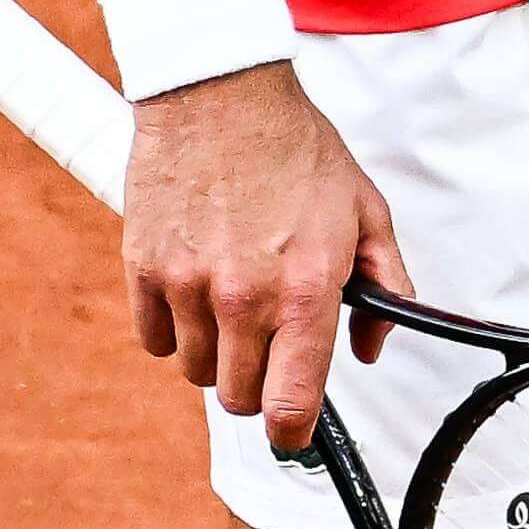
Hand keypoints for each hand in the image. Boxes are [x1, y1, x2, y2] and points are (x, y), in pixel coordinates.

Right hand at [121, 64, 411, 451]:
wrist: (220, 95)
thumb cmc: (295, 150)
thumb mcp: (366, 213)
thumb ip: (386, 286)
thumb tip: (372, 346)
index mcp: (305, 290)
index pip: (292, 402)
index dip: (294, 433)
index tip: (295, 434)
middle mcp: (244, 297)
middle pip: (240, 398)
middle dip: (258, 385)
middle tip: (269, 348)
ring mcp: (187, 286)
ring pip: (197, 371)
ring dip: (217, 355)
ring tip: (234, 306)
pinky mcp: (143, 269)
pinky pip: (153, 340)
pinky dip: (172, 331)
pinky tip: (194, 293)